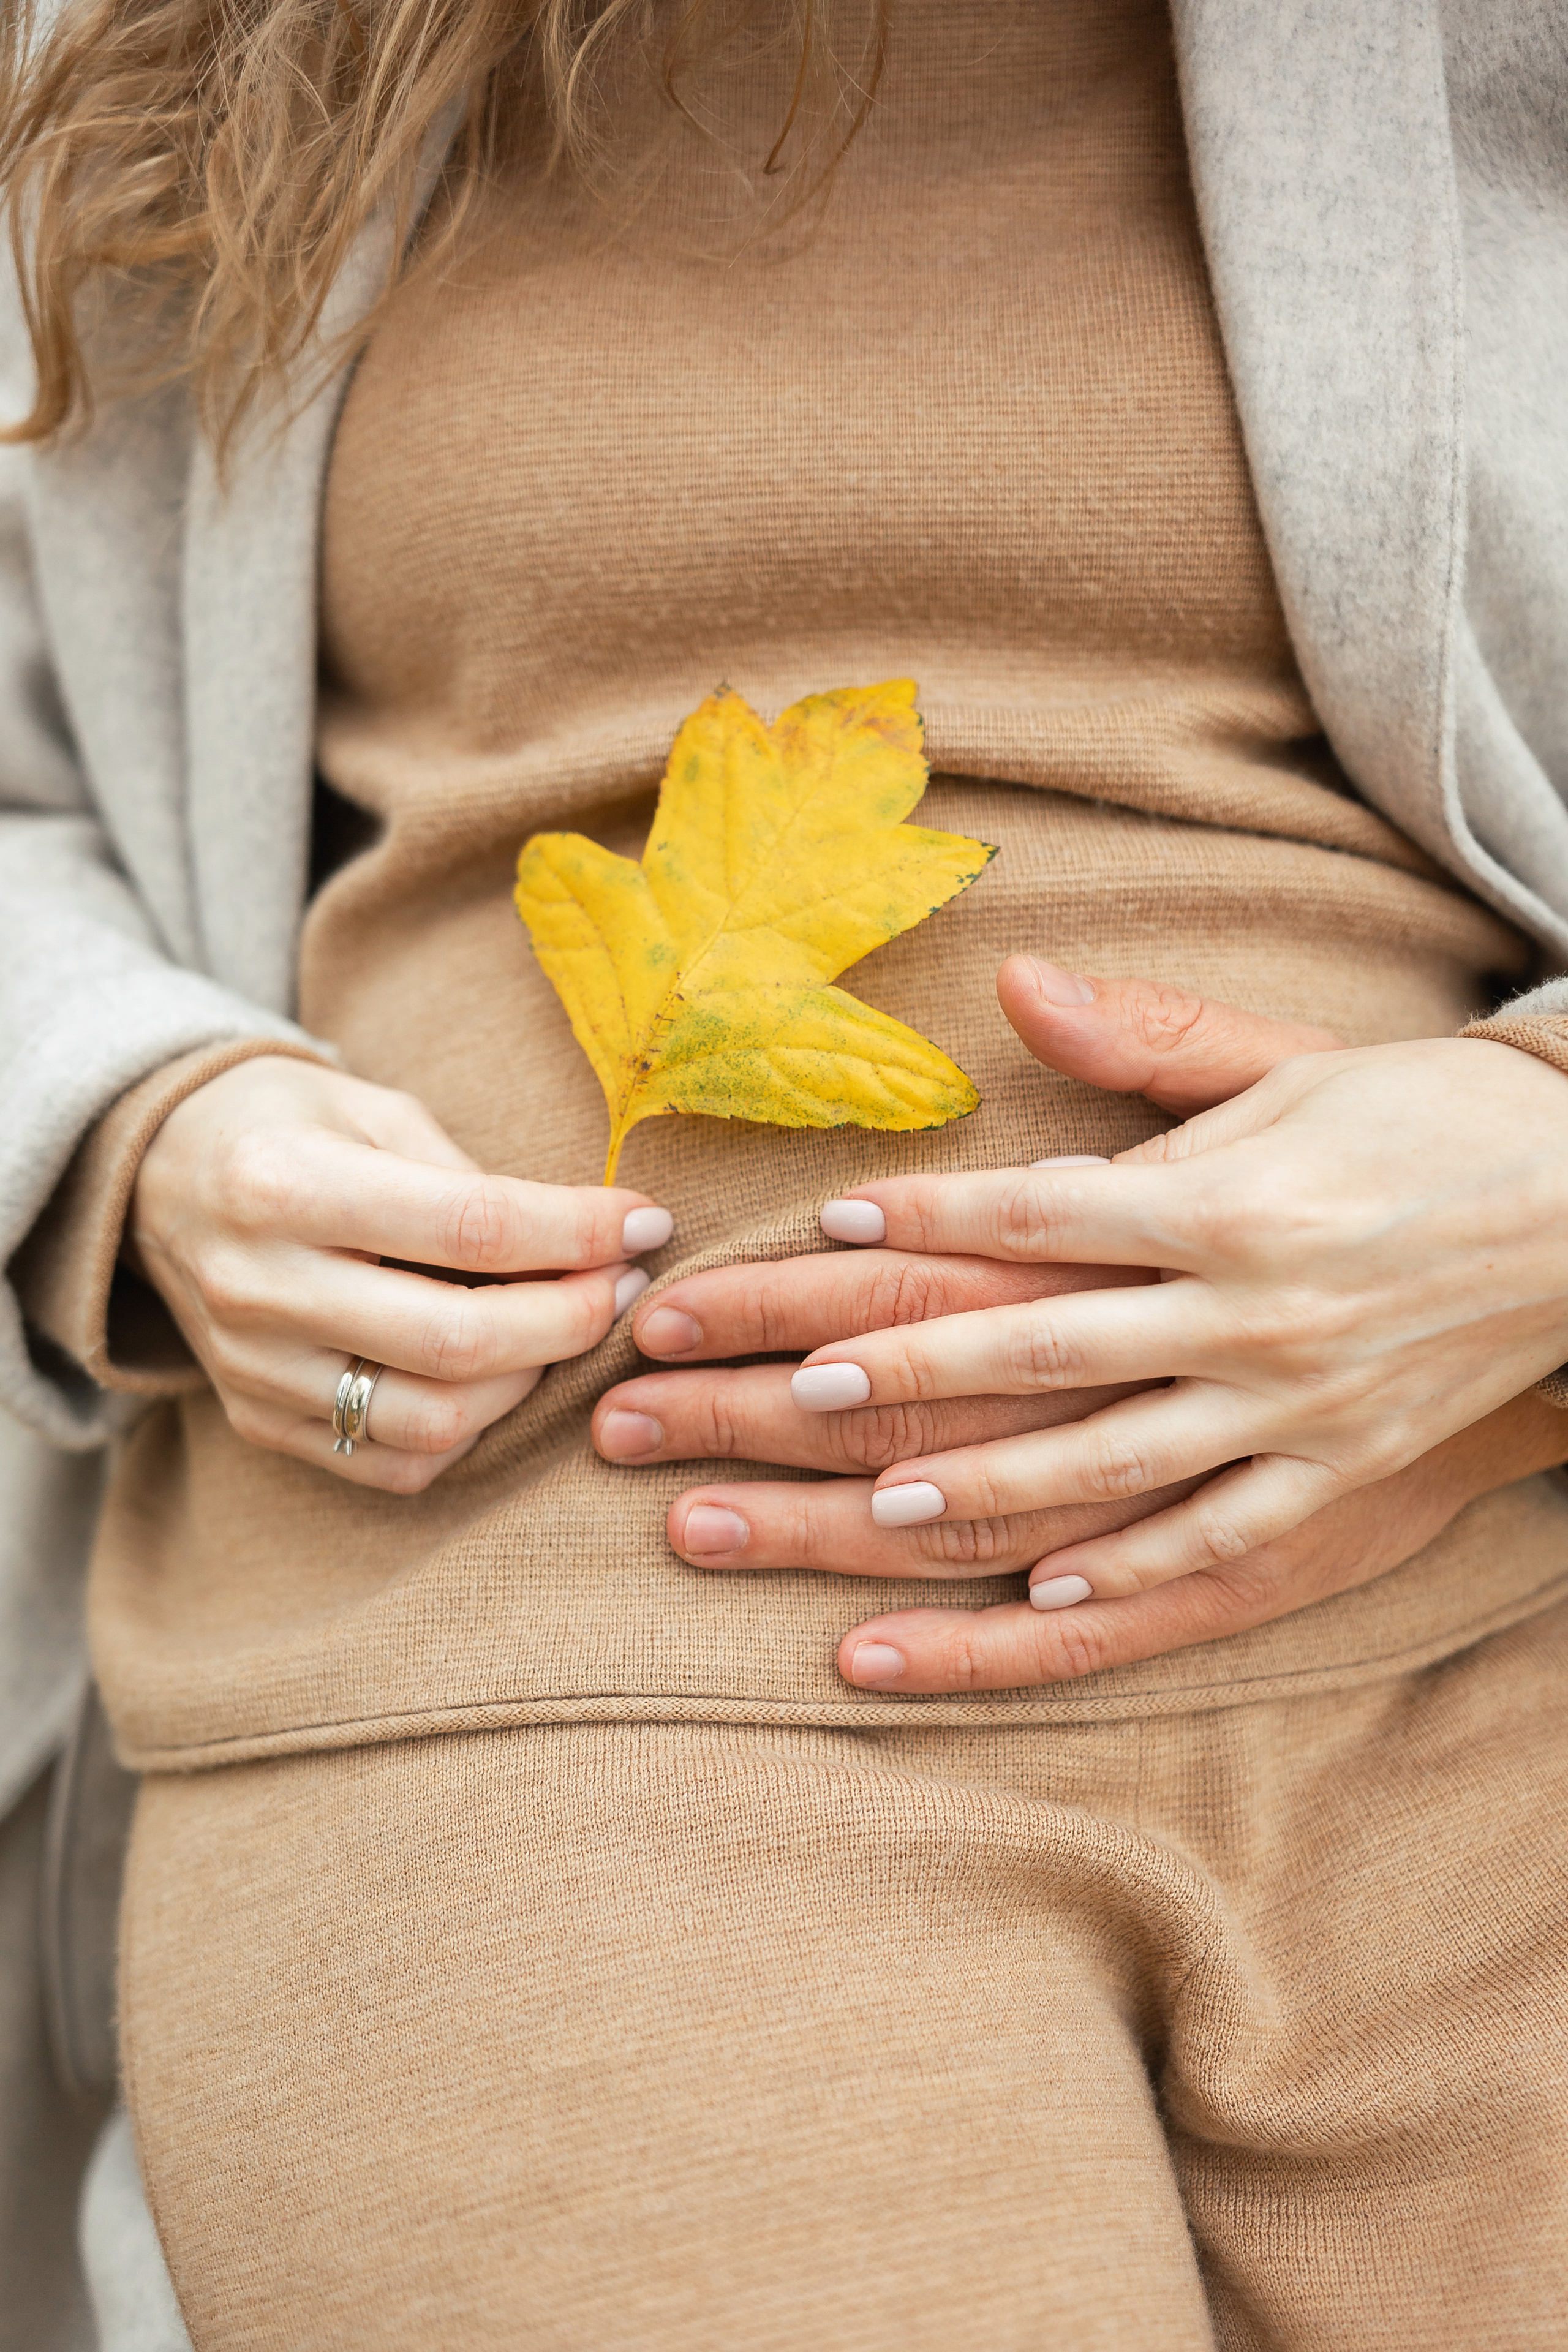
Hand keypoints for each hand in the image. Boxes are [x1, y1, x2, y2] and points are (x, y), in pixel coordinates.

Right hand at [129, 1055, 672, 1490]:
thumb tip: (598, 1239)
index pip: (472, 1227)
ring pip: (432, 1421)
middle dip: (570, 1319)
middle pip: (459, 1343)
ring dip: (529, 1383)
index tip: (646, 1223)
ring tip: (563, 1327)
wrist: (160, 1176)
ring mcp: (254, 1369)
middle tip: (621, 1285)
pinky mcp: (259, 1420)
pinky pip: (394, 1463)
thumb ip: (474, 1179)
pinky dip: (470, 1431)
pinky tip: (497, 1376)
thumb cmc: (289, 1128)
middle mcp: (260, 1288)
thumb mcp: (374, 1110)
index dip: (580, 1233)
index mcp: (285, 1185)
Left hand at [785, 983, 1567, 1679]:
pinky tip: (1041, 1588)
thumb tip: (1013, 983)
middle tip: (795, 1392)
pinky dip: (1133, 1566)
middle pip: (1051, 1349)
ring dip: (993, 1487)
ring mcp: (1299, 1402)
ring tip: (879, 1510)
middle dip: (916, 1372)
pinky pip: (1225, 1533)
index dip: (930, 1221)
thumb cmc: (1418, 1116)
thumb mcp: (1285, 1061)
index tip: (829, 1226)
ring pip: (1118, 1462)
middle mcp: (1254, 1309)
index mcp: (1229, 1199)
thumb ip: (1140, 1040)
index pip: (1045, 1215)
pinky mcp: (1344, 1467)